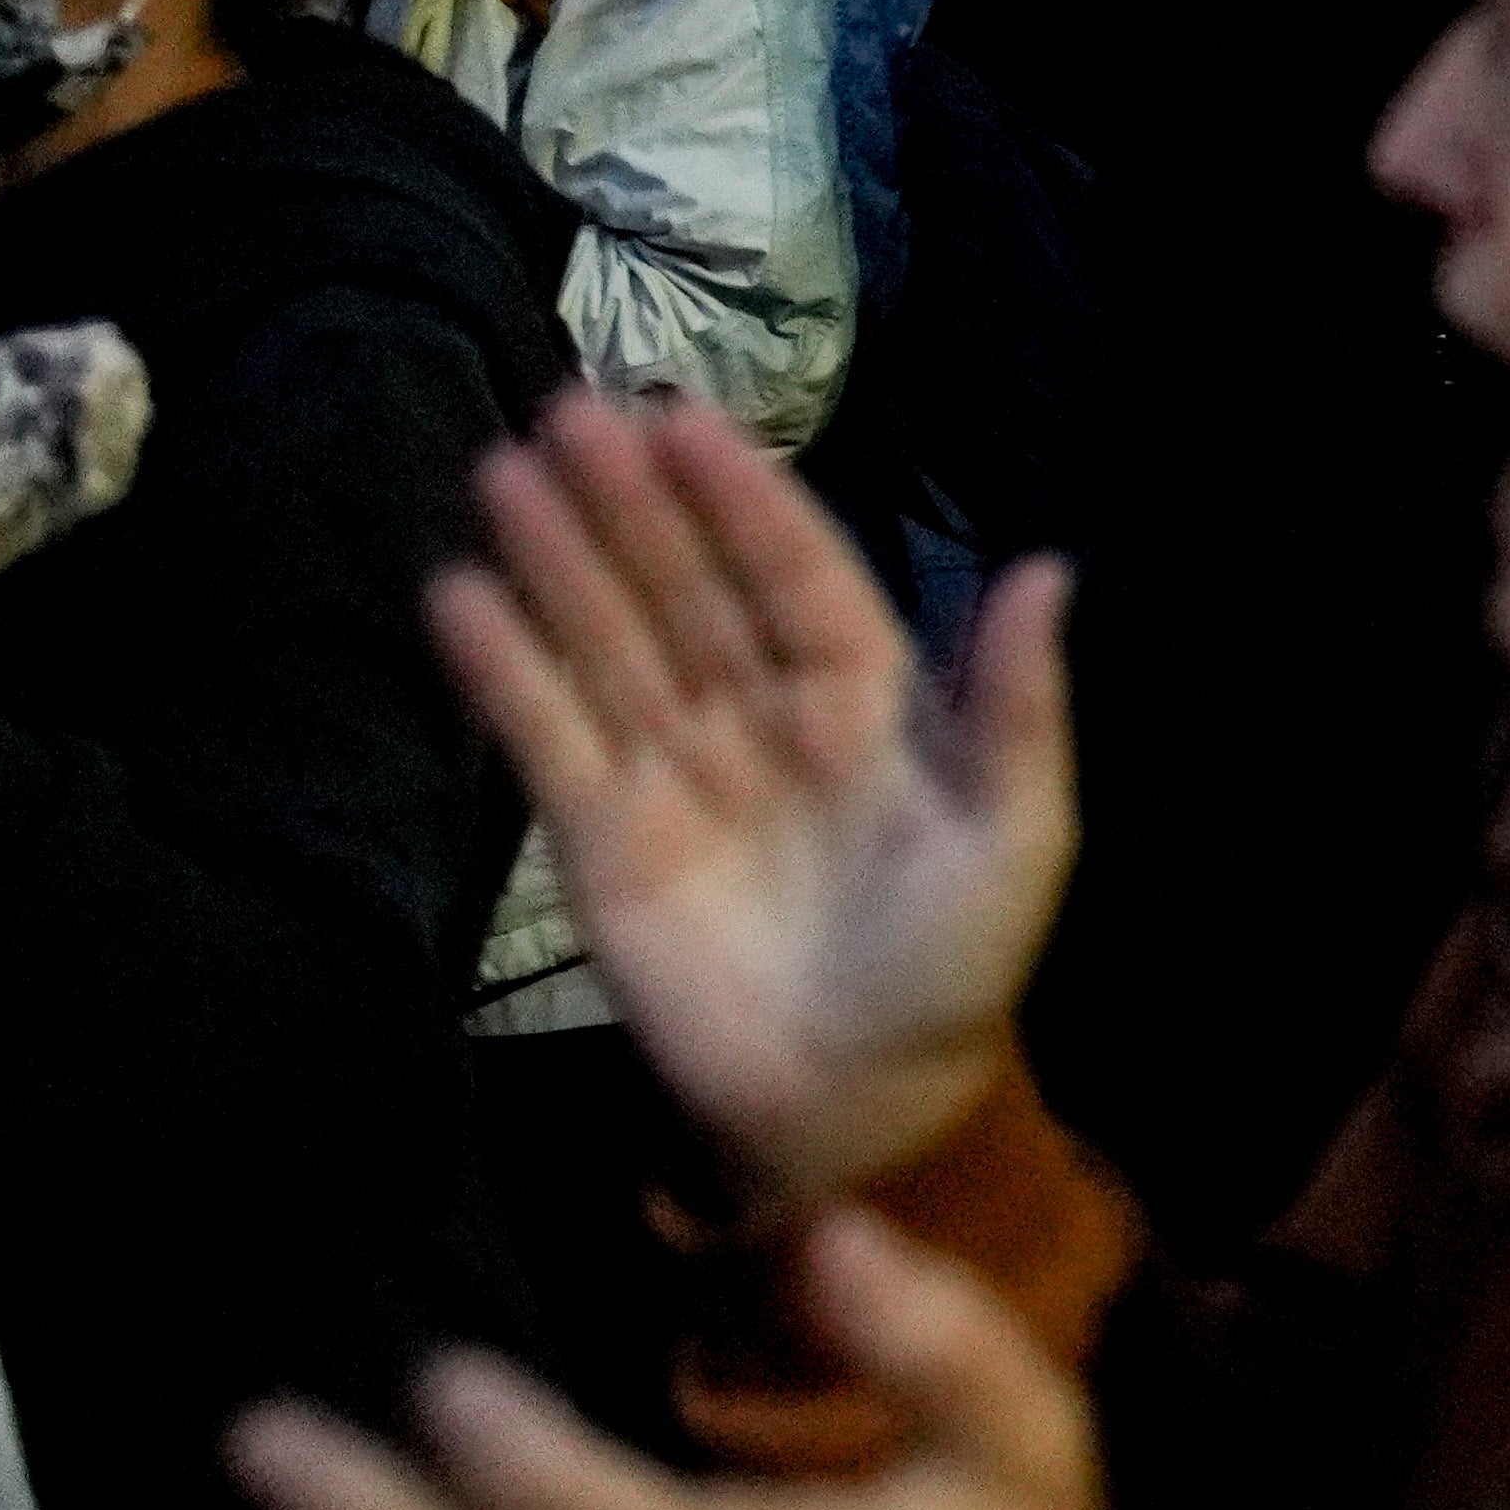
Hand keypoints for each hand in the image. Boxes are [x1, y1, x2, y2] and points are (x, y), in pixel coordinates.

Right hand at [437, 396, 1071, 1227]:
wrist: (861, 1100)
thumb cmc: (957, 968)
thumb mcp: (1019, 836)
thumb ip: (1019, 707)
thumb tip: (1052, 568)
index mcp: (865, 702)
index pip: (794, 576)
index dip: (742, 500)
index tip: (685, 419)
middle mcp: (761, 718)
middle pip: (687, 589)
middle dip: (632, 505)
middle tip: (570, 408)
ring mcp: (674, 773)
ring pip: (609, 644)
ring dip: (557, 561)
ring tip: (502, 470)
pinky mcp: (600, 844)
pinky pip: (546, 741)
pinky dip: (502, 672)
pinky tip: (457, 595)